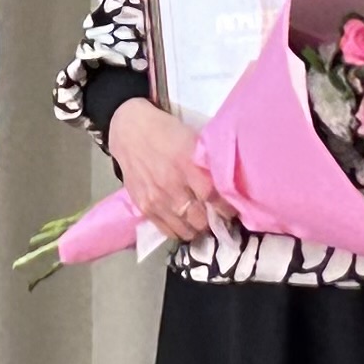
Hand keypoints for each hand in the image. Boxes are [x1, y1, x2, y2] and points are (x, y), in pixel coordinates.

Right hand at [106, 99, 234, 246]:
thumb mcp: (192, 139)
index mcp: (187, 164)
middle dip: (212, 221)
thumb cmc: (166, 132)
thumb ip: (207, 163)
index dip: (226, 208)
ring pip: (185, 229)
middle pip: (200, 218)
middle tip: (218, 217)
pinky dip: (179, 230)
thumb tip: (226, 184)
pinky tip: (185, 224)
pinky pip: (166, 230)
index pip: (214, 197)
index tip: (233, 210)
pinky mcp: (144, 207)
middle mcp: (172, 185)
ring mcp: (156, 199)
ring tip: (202, 222)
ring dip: (196, 228)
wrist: (130, 132)